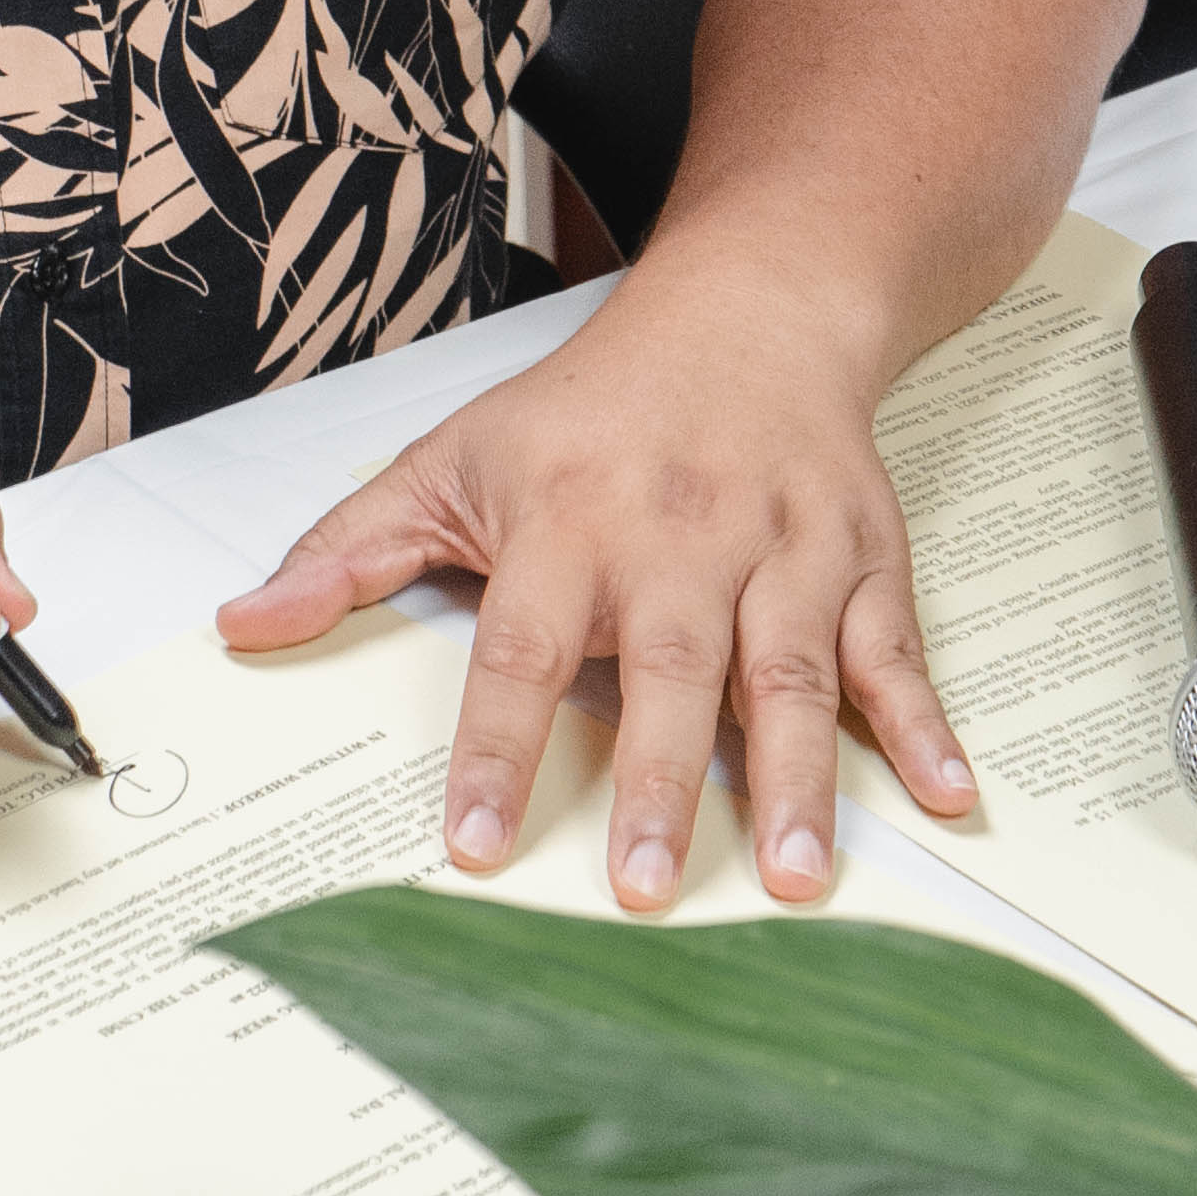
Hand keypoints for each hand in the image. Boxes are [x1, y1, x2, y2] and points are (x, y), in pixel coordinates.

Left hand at [214, 269, 965, 912]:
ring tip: (792, 878)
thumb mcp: (455, 457)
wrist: (752, 305)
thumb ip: (352, 550)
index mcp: (570, 520)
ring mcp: (781, 548)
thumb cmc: (592, 405)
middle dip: (658, 782)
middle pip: (670, 668)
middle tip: (643, 889)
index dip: (496, 749)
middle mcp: (679, 535)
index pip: (521, 648)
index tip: (474, 846)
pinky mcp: (861, 557)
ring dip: (800, 779)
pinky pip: (897, 648)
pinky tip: (951, 800)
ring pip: (793, 671)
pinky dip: (929, 724)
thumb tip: (245, 627)